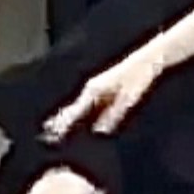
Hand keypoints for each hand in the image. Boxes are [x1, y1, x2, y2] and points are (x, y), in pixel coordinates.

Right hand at [45, 50, 162, 139]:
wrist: (147, 59)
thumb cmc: (139, 76)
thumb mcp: (129, 97)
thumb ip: (114, 115)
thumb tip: (100, 131)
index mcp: (94, 90)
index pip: (75, 111)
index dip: (64, 125)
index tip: (54, 135)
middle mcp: (91, 89)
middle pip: (71, 108)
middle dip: (58, 121)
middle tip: (46, 133)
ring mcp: (96, 88)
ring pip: (76, 106)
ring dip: (65, 117)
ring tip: (51, 126)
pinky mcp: (102, 89)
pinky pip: (85, 104)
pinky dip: (76, 112)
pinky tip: (74, 118)